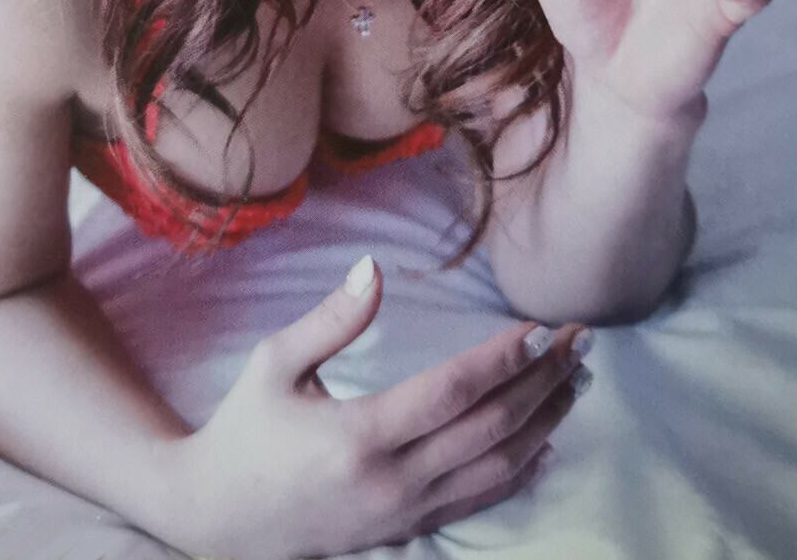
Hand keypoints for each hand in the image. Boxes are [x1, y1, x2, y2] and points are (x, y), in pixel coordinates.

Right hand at [156, 259, 590, 559]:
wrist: (217, 520)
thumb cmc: (245, 430)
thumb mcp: (273, 364)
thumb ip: (331, 319)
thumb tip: (373, 267)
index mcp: (360, 436)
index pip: (453, 393)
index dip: (503, 360)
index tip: (539, 326)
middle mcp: (394, 481)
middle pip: (491, 428)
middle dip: (542, 381)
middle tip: (579, 341)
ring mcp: (405, 513)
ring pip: (496, 468)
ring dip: (544, 423)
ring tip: (575, 381)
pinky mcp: (407, 530)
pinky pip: (479, 501)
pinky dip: (520, 471)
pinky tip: (545, 444)